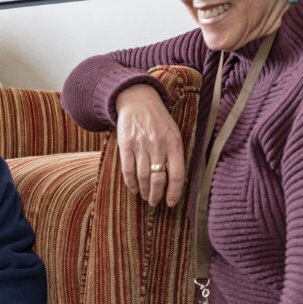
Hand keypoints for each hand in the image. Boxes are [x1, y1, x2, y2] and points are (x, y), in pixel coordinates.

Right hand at [115, 83, 186, 206]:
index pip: (177, 174)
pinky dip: (131, 183)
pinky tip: (134, 189)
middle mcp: (158, 145)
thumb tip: (175, 181)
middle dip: (157, 195)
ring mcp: (141, 144)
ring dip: (145, 191)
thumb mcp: (174, 132)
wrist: (138, 100)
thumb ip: (175, 154)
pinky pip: (128, 169)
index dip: (174, 192)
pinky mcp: (126, 144)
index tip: (171, 203)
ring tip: (146, 197)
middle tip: (155, 203)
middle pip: (158, 179)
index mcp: (174, 143)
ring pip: (143, 176)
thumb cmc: (159, 120)